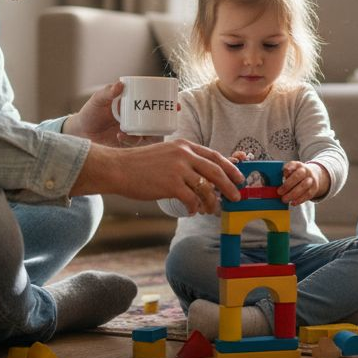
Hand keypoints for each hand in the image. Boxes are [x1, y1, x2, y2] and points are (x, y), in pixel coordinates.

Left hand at [63, 81, 163, 146]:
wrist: (80, 133)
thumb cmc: (89, 114)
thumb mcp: (98, 100)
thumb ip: (108, 92)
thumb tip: (121, 84)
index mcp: (133, 106)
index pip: (155, 103)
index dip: (168, 105)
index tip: (176, 105)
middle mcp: (136, 119)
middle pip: (158, 120)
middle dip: (166, 121)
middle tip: (167, 120)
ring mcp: (133, 132)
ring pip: (150, 133)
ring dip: (148, 133)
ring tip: (135, 131)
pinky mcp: (128, 144)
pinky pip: (137, 144)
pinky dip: (132, 140)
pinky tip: (121, 135)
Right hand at [74, 138, 242, 214]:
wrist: (118, 168)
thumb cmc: (140, 164)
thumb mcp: (166, 154)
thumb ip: (184, 161)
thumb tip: (203, 177)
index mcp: (185, 145)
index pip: (214, 156)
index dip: (230, 168)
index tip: (239, 178)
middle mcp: (184, 154)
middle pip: (216, 171)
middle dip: (229, 186)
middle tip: (236, 196)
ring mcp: (178, 169)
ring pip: (206, 188)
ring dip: (212, 201)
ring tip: (212, 209)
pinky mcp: (171, 184)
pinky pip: (192, 199)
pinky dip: (195, 207)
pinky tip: (192, 211)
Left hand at [278, 161, 328, 205]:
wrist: (313, 175)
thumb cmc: (297, 175)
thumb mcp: (292, 171)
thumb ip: (285, 175)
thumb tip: (276, 184)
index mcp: (298, 165)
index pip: (293, 164)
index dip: (288, 168)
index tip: (283, 173)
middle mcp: (306, 171)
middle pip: (298, 176)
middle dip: (287, 185)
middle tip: (279, 192)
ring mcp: (311, 179)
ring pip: (303, 186)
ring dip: (293, 194)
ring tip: (285, 199)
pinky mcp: (314, 188)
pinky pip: (307, 194)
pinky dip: (299, 200)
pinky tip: (293, 203)